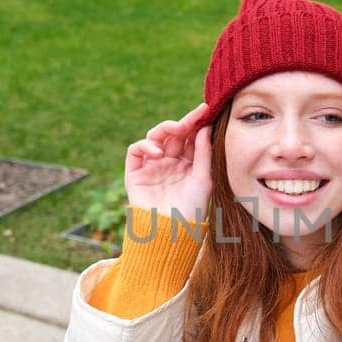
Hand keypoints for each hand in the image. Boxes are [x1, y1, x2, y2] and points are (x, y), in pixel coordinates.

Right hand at [124, 103, 212, 221]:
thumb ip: (203, 152)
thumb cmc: (192, 209)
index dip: (196, 124)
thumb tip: (205, 126)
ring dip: (165, 130)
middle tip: (193, 116)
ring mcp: (152, 167)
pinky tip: (157, 151)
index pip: (190, 138)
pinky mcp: (135, 173)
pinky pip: (136, 151)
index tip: (205, 110)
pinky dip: (145, 145)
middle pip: (174, 135)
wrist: (172, 231)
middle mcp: (170, 163)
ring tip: (176, 129)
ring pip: (155, 138)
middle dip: (183, 123)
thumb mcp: (204, 178)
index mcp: (188, 164)